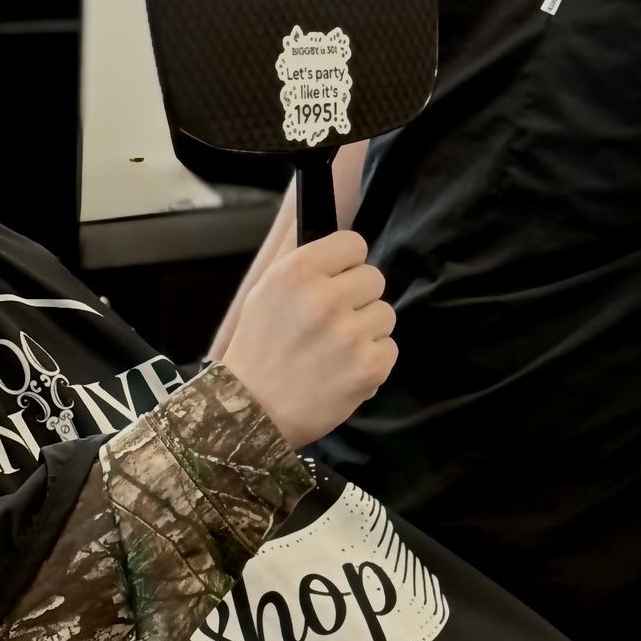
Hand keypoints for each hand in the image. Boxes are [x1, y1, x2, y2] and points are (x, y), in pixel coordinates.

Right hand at [218, 230, 396, 447]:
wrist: (251, 413)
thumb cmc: (258, 349)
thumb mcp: (265, 290)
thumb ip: (300, 258)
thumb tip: (326, 226)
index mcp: (297, 272)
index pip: (354, 244)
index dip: (345, 264)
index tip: (334, 282)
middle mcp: (325, 298)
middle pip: (374, 278)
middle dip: (357, 299)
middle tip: (330, 323)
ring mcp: (350, 334)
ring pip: (386, 313)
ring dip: (366, 330)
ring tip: (335, 350)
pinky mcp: (370, 366)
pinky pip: (390, 347)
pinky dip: (371, 361)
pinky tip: (343, 370)